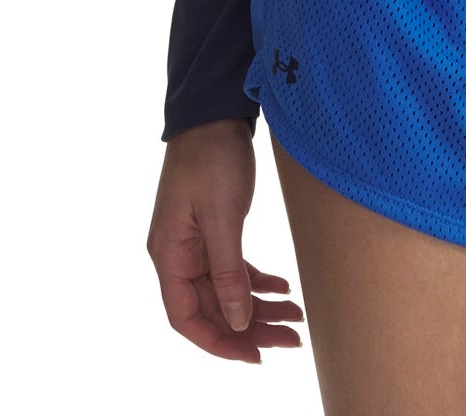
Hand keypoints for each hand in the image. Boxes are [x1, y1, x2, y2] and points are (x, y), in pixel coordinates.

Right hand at [147, 116, 304, 361]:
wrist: (214, 111)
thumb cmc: (211, 157)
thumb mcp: (221, 216)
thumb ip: (226, 272)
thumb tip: (237, 320)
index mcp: (169, 256)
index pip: (187, 318)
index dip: (220, 342)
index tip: (256, 355)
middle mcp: (178, 256)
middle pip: (211, 308)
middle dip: (250, 327)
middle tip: (291, 338)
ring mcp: (195, 243)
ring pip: (226, 291)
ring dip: (259, 307)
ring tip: (296, 317)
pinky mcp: (214, 229)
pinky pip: (233, 268)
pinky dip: (257, 281)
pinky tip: (283, 287)